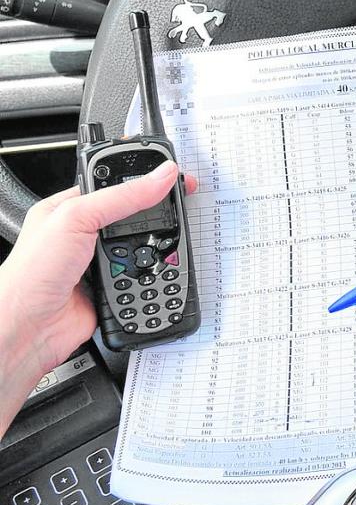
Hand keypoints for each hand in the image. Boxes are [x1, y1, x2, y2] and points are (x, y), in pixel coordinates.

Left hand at [0, 161, 194, 382]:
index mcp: (70, 207)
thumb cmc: (30, 274)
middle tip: (179, 208)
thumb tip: (161, 176)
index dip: (145, 177)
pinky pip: (144, 274)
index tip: (176, 175)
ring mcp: (100, 260)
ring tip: (157, 244)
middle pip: (134, 214)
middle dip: (155, 215)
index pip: (116, 183)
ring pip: (143, 245)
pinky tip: (150, 272)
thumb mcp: (76, 218)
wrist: (27, 329)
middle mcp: (85, 233)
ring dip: (151, 249)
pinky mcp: (113, 285)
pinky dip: (150, 275)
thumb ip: (122, 197)